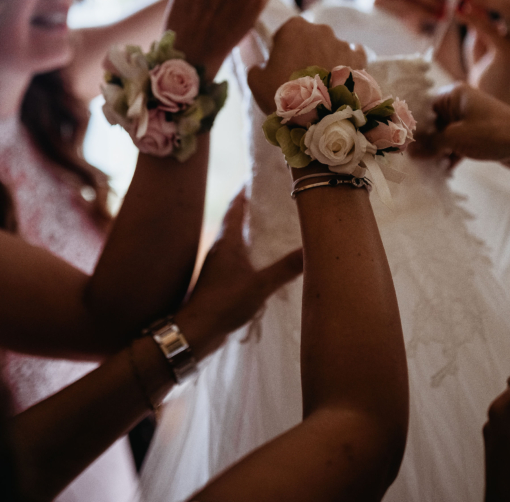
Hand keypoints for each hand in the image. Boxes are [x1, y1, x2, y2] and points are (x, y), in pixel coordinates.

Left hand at [176, 191, 302, 356]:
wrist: (196, 332)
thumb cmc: (224, 303)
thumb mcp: (260, 285)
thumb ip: (286, 268)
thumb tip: (313, 250)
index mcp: (227, 242)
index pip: (236, 206)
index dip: (247, 191)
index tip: (261, 177)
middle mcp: (221, 249)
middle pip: (236, 220)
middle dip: (253, 209)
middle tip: (274, 199)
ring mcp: (219, 265)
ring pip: (237, 240)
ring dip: (252, 231)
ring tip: (274, 227)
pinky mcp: (220, 281)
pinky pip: (239, 258)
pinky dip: (251, 252)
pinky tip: (264, 261)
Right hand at [247, 16, 366, 113]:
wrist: (318, 117)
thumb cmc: (283, 95)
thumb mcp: (256, 82)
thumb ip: (256, 67)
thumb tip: (261, 67)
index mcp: (294, 28)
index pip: (285, 33)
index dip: (282, 50)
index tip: (281, 66)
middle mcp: (320, 30)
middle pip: (311, 39)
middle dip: (306, 53)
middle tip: (301, 79)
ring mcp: (342, 43)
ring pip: (332, 48)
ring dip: (326, 61)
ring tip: (321, 87)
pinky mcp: (359, 59)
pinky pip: (353, 57)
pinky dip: (348, 66)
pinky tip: (340, 81)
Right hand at [412, 83, 509, 170]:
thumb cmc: (493, 134)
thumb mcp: (456, 139)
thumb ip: (430, 144)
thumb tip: (408, 151)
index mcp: (454, 95)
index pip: (423, 107)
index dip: (410, 125)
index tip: (397, 141)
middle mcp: (460, 104)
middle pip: (432, 123)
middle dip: (422, 141)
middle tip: (408, 158)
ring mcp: (469, 120)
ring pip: (443, 136)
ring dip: (435, 152)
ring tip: (424, 167)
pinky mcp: (477, 136)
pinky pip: (455, 145)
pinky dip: (449, 156)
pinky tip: (442, 171)